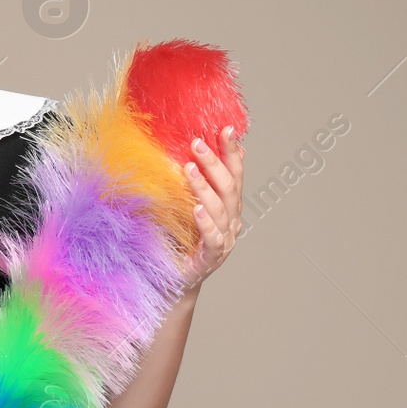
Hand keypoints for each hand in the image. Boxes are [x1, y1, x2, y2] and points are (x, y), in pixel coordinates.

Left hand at [182, 125, 243, 287]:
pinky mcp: (211, 259)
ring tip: (188, 169)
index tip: (225, 128)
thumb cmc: (178, 238)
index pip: (234, 173)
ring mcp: (224, 240)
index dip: (231, 151)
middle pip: (229, 187)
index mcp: (228, 205)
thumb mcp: (184, 204)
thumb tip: (191, 149)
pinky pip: (213, 239)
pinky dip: (206, 223)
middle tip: (196, 143)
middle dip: (215, 163)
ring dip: (204, 187)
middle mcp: (231, 221)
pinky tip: (196, 210)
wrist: (171, 279)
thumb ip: (194, 182)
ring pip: (221, 210)